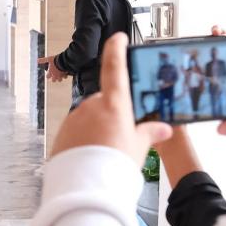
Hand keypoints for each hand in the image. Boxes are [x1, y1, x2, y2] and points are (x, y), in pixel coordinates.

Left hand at [38, 56, 67, 82]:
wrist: (63, 61)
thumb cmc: (55, 60)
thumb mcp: (48, 59)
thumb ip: (43, 60)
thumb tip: (37, 60)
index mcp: (50, 72)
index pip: (47, 77)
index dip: (48, 75)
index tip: (48, 73)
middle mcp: (55, 75)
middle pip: (53, 80)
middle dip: (54, 78)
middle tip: (54, 75)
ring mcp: (60, 76)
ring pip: (60, 80)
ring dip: (59, 78)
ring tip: (60, 75)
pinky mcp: (65, 74)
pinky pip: (65, 77)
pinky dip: (65, 75)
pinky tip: (65, 73)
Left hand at [51, 34, 171, 162]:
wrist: (85, 186)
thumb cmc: (114, 165)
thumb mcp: (139, 147)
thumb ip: (149, 133)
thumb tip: (163, 128)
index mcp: (113, 103)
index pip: (114, 67)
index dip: (116, 50)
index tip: (117, 38)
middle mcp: (91, 106)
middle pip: (104, 101)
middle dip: (112, 114)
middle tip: (121, 137)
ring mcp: (74, 118)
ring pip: (90, 117)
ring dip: (97, 128)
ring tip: (106, 152)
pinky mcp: (62, 132)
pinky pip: (76, 131)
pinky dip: (84, 138)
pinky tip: (91, 155)